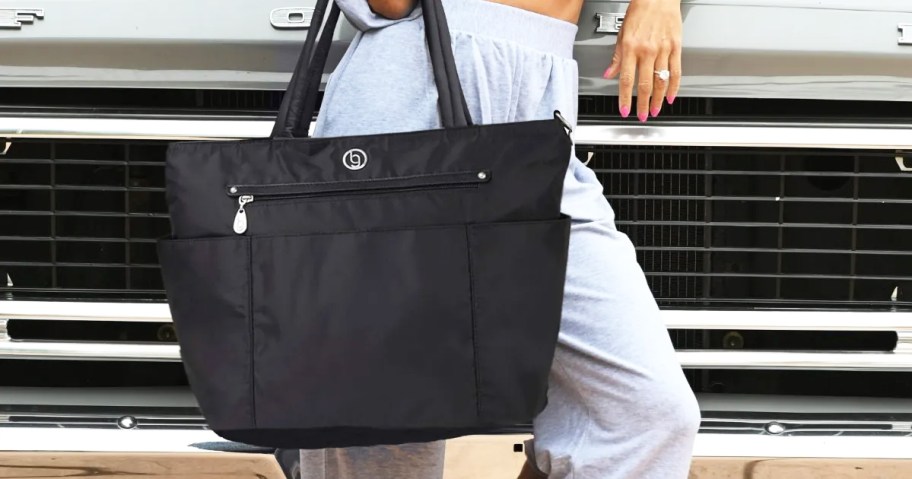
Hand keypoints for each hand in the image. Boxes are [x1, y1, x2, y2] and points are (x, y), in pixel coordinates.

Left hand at [603, 0, 682, 120]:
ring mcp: (663, 50)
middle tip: (642, 116)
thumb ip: (617, 56)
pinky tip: (671, 96)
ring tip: (656, 110)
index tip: (624, 110)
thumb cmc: (639, 11)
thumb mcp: (622, 33)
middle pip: (645, 84)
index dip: (625, 98)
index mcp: (631, 48)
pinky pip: (676, 71)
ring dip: (658, 100)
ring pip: (661, 81)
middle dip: (643, 104)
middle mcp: (647, 50)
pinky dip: (674, 86)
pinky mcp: (676, 47)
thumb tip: (609, 73)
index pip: (626, 80)